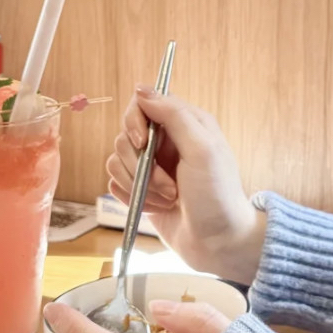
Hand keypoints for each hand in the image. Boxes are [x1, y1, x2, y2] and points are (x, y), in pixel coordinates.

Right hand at [107, 90, 267, 284]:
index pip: (143, 104)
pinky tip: (155, 208)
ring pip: (116, 161)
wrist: (218, 242)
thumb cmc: (217, 196)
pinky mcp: (141, 191)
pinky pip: (115, 184)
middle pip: (125, 136)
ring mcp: (152, 167)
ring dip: (138, 185)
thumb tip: (141, 90)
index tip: (143, 144)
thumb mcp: (202, 149)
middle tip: (169, 185)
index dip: (135, 123)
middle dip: (139, 165)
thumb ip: (174, 115)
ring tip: (167, 199)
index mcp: (186, 124)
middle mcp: (167, 142)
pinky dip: (130, 198)